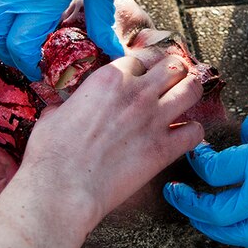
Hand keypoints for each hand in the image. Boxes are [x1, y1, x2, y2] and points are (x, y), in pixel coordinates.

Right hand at [0, 0, 150, 78]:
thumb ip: (101, 23)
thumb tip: (114, 54)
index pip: (19, 46)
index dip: (29, 65)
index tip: (44, 72)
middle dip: (9, 54)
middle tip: (32, 61)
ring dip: (4, 33)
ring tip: (29, 39)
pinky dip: (5, 10)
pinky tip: (27, 12)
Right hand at [12, 46, 206, 229]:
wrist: (63, 189)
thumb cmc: (51, 155)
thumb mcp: (53, 115)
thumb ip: (68, 105)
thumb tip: (63, 109)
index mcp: (110, 78)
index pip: (139, 59)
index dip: (139, 68)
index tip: (139, 77)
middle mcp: (137, 93)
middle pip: (173, 65)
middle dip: (173, 71)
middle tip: (169, 81)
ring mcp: (154, 120)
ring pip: (192, 89)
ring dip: (190, 92)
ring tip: (184, 98)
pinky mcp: (164, 150)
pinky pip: (195, 131)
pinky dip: (192, 132)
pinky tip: (182, 135)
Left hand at [163, 87, 247, 247]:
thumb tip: (243, 139)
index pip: (216, 171)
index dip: (198, 163)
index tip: (194, 154)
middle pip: (221, 211)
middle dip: (192, 205)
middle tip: (177, 194)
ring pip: (244, 235)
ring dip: (215, 230)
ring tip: (199, 220)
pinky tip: (238, 231)